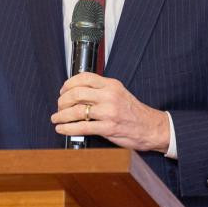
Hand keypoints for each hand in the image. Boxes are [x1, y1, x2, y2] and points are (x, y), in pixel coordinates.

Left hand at [51, 72, 170, 152]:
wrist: (151, 127)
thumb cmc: (134, 112)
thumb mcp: (119, 93)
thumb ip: (101, 90)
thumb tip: (78, 92)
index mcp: (111, 85)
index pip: (84, 77)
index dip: (68, 84)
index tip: (63, 90)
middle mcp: (109, 96)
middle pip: (76, 93)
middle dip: (62, 101)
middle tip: (59, 106)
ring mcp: (109, 112)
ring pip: (76, 110)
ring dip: (61, 115)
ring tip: (56, 118)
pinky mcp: (108, 128)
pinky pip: (82, 127)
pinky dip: (67, 128)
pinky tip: (62, 129)